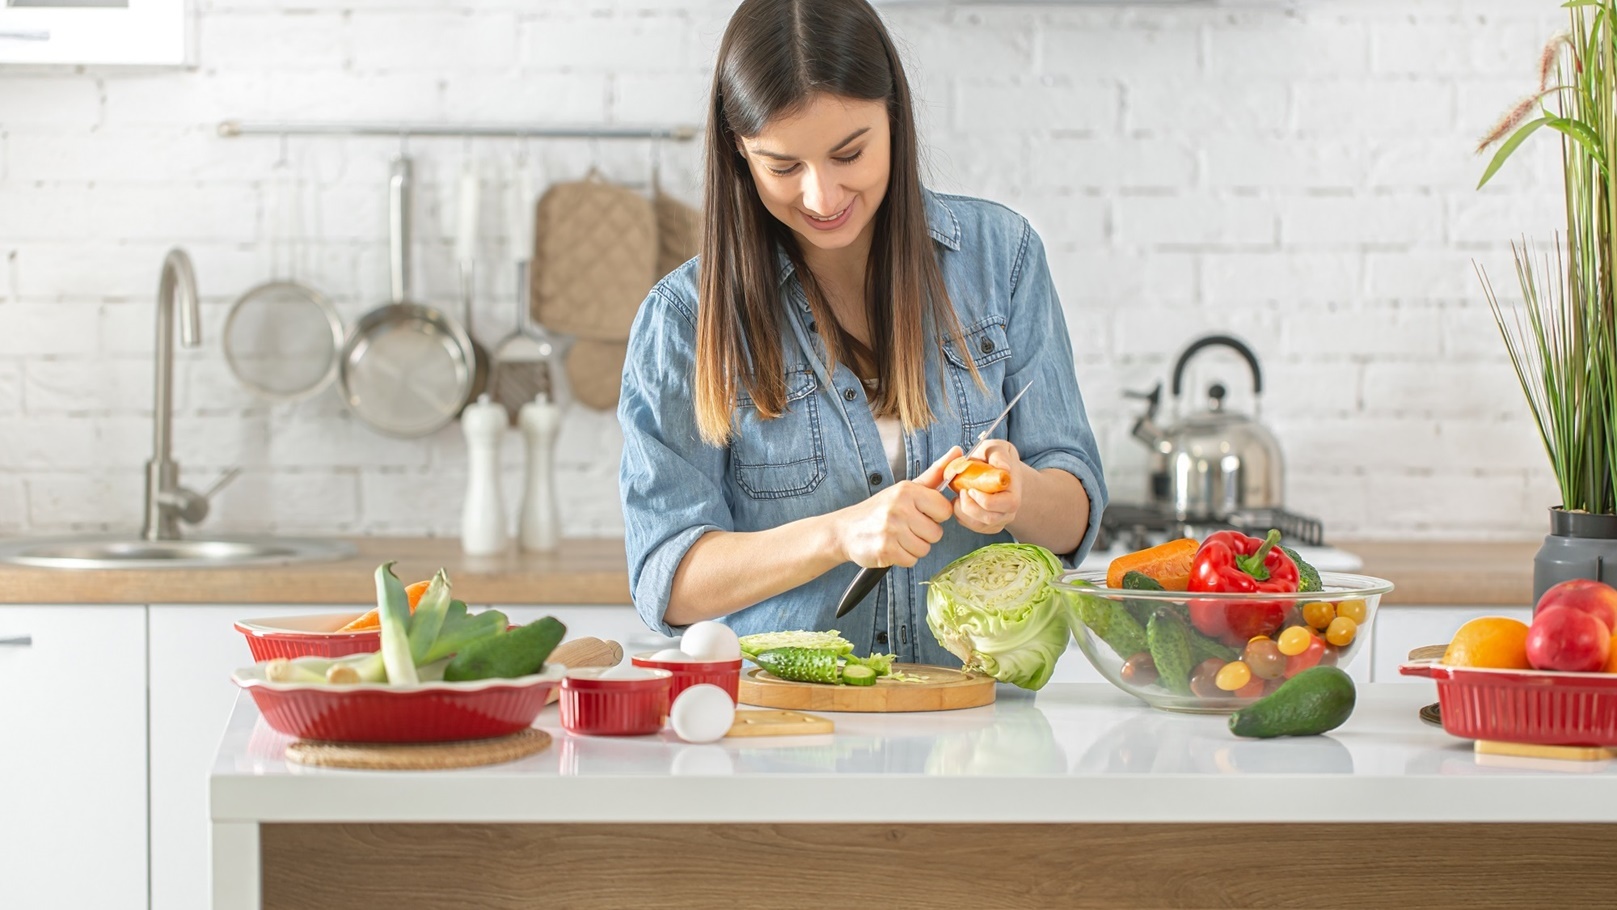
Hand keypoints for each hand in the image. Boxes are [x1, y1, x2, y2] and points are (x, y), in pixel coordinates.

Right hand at [835, 446, 960, 568]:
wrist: (846, 530)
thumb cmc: (880, 510)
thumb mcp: (906, 489)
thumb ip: (934, 473)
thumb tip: (958, 452)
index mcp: (907, 490)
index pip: (945, 510)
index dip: (934, 515)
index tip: (919, 513)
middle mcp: (899, 507)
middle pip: (936, 533)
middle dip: (923, 534)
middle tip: (905, 527)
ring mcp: (892, 529)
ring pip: (925, 549)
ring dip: (913, 547)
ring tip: (897, 538)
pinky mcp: (886, 550)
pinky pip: (911, 560)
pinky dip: (903, 558)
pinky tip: (891, 547)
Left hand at [952, 440, 1023, 535]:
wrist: (996, 470)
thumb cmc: (995, 458)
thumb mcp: (997, 449)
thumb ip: (999, 456)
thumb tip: (1004, 468)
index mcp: (1014, 493)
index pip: (1006, 504)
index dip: (984, 499)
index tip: (970, 488)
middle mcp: (1009, 511)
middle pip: (989, 519)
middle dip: (969, 506)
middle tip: (961, 491)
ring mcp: (998, 520)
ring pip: (978, 525)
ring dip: (962, 511)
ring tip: (959, 495)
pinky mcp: (986, 526)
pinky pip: (971, 527)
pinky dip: (960, 515)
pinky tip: (960, 501)